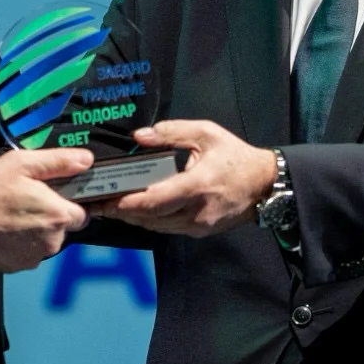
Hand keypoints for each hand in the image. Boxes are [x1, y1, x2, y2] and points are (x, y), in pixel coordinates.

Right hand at [0, 147, 92, 272]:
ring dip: (35, 231)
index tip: (52, 196)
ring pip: (45, 242)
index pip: (82, 214)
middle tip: (25, 202)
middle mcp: (52, 241)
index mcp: (58, 215)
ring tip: (11, 216)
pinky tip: (3, 230)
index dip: (68, 203)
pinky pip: (28, 253)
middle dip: (49, 217)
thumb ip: (58, 162)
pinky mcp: (18, 266)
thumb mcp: (22, 164)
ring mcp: (35, 256)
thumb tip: (85, 159)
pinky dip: (20, 244)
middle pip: (63, 228)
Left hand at [106, 120, 275, 236]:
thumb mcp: (206, 133)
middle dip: (121, 212)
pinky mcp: (199, 231)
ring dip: (133, 218)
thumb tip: (138, 137)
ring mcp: (197, 225)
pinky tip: (137, 210)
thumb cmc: (234, 156)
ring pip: (156, 227)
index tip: (103, 199)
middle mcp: (195, 211)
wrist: (264, 184)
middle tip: (99, 203)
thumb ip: (171, 132)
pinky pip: (167, 228)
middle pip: (148, 218)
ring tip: (111, 206)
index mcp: (196, 185)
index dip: (124, 204)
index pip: (152, 202)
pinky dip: (150, 221)